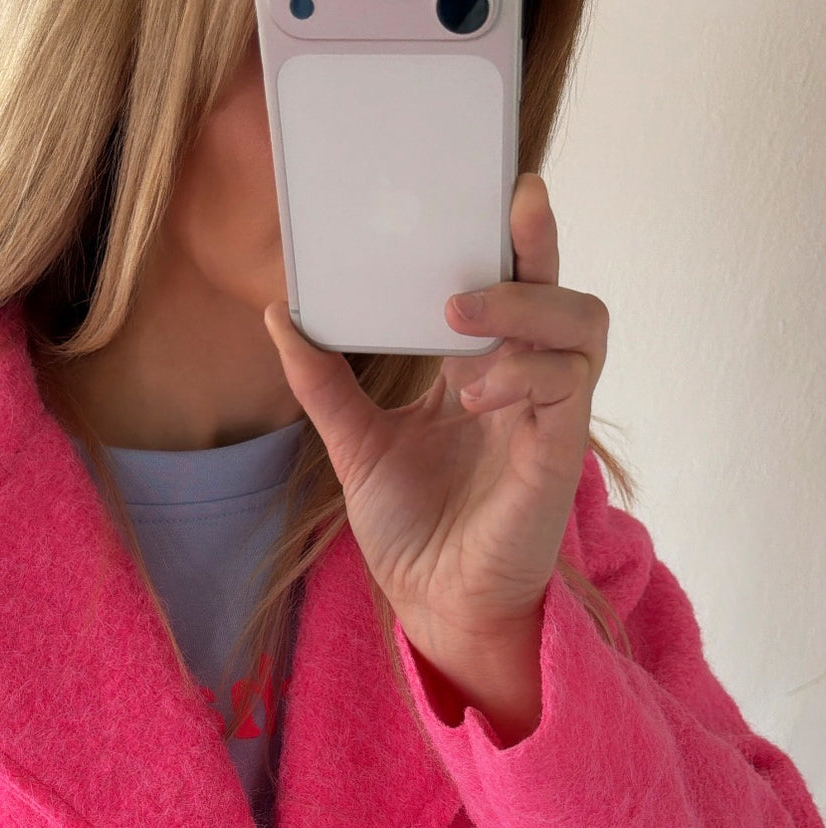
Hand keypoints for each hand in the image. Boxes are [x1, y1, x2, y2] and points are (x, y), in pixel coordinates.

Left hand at [262, 171, 609, 650]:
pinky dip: (523, 374)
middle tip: (508, 206)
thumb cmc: (412, 530)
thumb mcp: (354, 444)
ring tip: (458, 320)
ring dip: (526, 307)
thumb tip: (279, 312)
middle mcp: (524, 384)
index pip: (510, 287)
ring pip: (583, 326)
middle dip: (540, 243)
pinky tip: (473, 392)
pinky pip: (567, 389)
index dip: (509, 237)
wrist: (432, 605)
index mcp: (483, 371)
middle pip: (561, 289)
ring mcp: (548, 419)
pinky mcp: (558, 457)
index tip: (489, 187)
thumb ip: (324, 381)